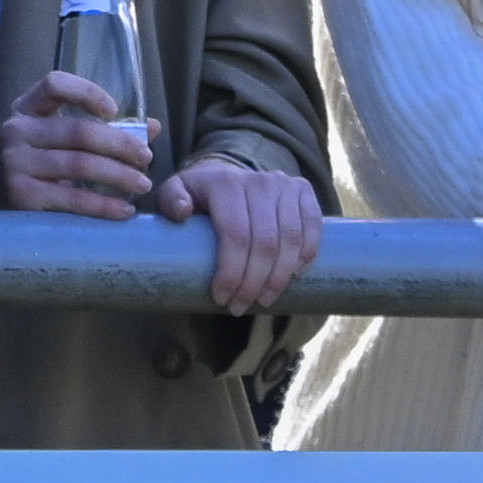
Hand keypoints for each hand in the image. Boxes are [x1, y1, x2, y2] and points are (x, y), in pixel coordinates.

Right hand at [0, 71, 156, 218]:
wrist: (2, 207)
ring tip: (143, 184)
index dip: (87, 93)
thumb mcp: (65, 142)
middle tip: (147, 158)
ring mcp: (15, 163)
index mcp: (26, 109)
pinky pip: (71, 197)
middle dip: (121, 145)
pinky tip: (125, 210)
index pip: (54, 85)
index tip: (114, 112)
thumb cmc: (42, 167)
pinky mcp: (20, 194)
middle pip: (78, 130)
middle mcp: (16, 130)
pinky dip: (104, 205)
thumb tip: (152, 127)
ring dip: (119, 175)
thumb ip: (105, 131)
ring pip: (79, 164)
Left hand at [154, 154, 320, 313]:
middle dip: (253, 283)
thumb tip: (182, 212)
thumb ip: (170, 200)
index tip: (221, 298)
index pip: (235, 235)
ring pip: (290, 239)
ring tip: (264, 299)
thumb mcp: (175, 193)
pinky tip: (295, 274)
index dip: (232, 272)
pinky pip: (313, 225)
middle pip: (264, 243)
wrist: (228, 175)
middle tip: (240, 307)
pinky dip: (307, 252)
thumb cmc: (198, 195)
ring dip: (280, 276)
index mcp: (225, 183)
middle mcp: (259, 181)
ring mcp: (284, 184)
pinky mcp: (303, 189)